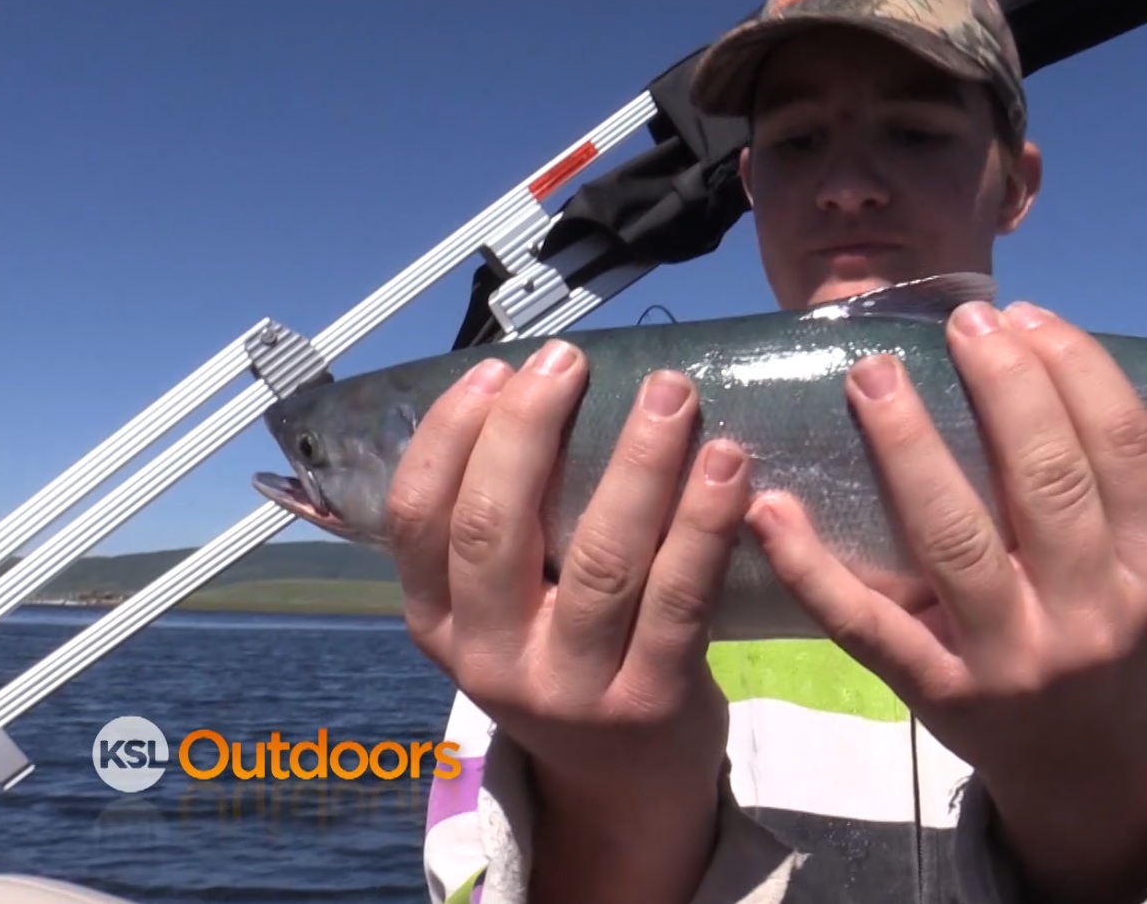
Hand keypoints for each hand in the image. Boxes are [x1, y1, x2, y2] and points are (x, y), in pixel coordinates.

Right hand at [386, 342, 752, 903]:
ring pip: (600, 559)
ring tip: (672, 394)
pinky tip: (730, 464)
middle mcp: (490, 659)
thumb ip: (504, 528)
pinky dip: (707, 522)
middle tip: (572, 359)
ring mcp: (570, 687)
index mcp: (437, 623)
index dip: (449, 435)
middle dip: (532, 429)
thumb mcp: (502, 610)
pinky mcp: (650, 702)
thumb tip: (532, 389)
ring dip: (639, 464)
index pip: (416, 519)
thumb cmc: (566, 659)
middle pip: (496, 529)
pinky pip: (681, 597)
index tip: (496, 369)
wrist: (625, 787)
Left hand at [746, 301, 1146, 902]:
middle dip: (1002, 386)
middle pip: (1045, 480)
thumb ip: (1133, 483)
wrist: (1082, 767)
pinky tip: (772, 505)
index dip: (1076, 369)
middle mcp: (1090, 616)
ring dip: (908, 447)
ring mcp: (1007, 660)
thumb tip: (1077, 356)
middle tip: (960, 321)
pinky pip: (864, 623)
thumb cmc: (1108, 635)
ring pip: (953, 540)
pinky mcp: (933, 692)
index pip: (1125, 448)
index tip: (1024, 314)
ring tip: (873, 374)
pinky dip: (811, 565)